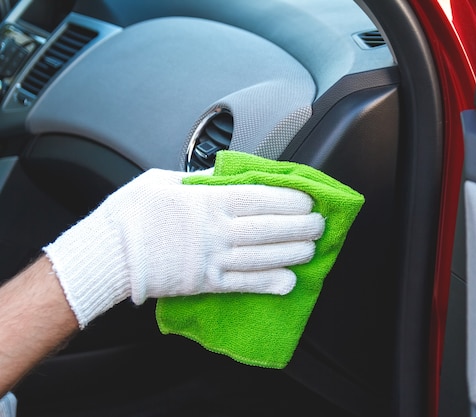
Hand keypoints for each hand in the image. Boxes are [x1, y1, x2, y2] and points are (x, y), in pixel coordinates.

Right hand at [43, 169, 323, 327]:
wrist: (106, 255)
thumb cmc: (129, 214)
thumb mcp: (162, 180)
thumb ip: (198, 178)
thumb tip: (223, 174)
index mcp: (207, 201)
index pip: (260, 198)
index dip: (289, 199)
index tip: (307, 199)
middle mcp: (216, 231)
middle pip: (269, 228)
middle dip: (299, 226)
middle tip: (318, 224)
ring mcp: (213, 259)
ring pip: (263, 256)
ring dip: (292, 253)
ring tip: (311, 249)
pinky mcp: (205, 283)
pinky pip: (244, 284)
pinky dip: (268, 284)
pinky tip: (288, 282)